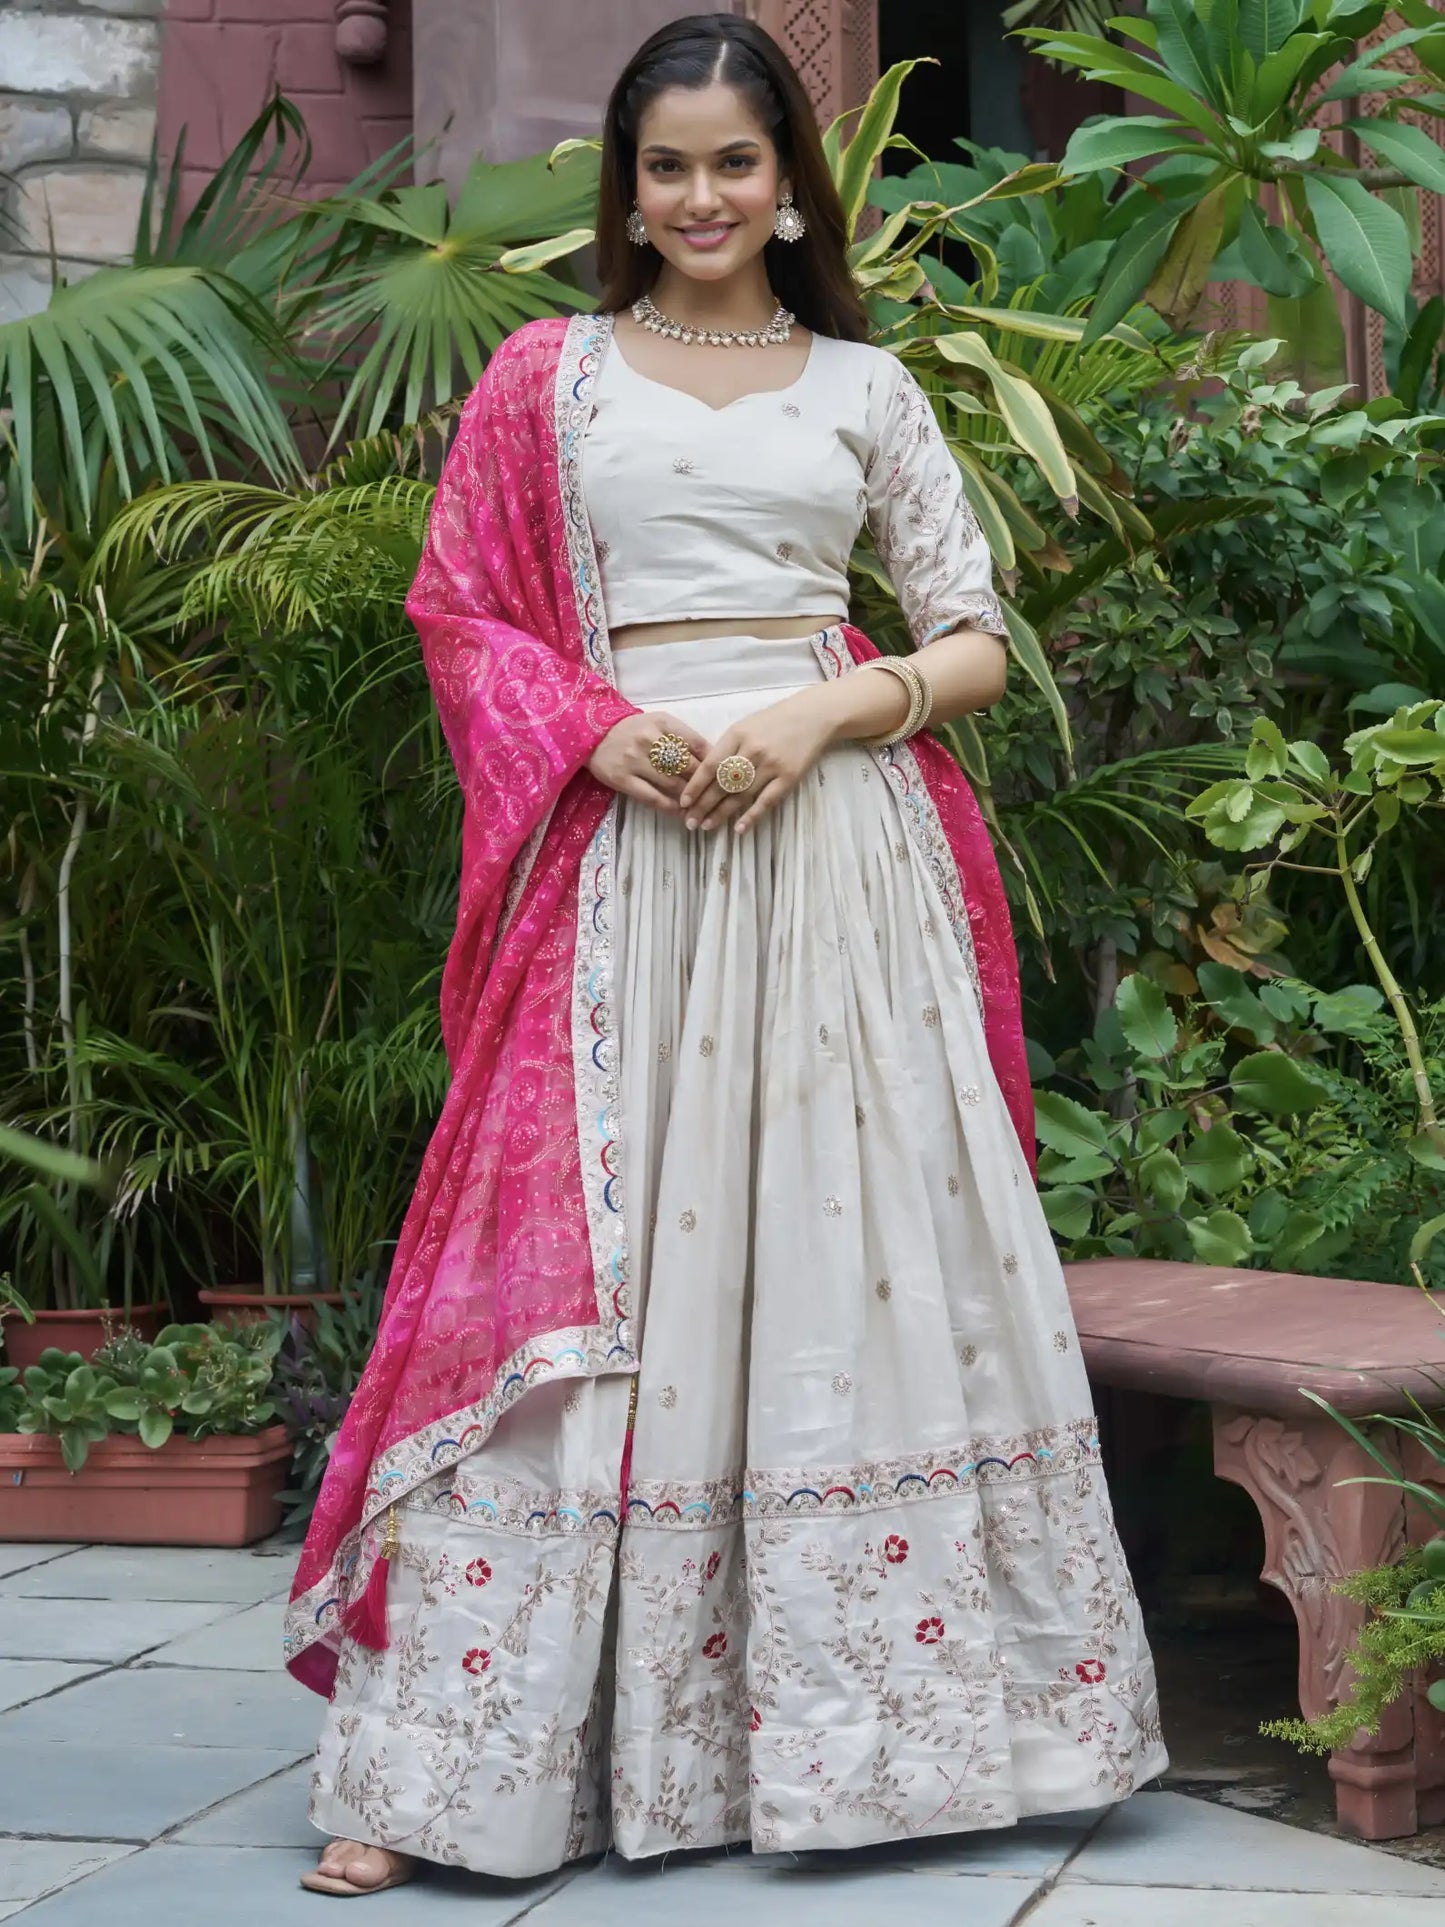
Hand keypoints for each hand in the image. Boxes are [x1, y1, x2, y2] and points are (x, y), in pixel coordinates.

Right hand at [586, 712, 710, 813]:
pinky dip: (670, 807)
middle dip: (705, 784)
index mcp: (663, 724)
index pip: (697, 744)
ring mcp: (635, 761)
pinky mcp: (623, 779)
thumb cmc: (633, 730)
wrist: (593, 735)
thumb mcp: (659, 723)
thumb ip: (684, 737)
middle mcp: (650, 740)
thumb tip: (713, 759)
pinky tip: (680, 812)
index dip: (714, 763)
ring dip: (690, 799)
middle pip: (688, 767)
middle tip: (718, 798)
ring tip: (702, 808)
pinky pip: (652, 797)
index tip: (724, 776)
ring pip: (673, 784)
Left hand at [680, 689, 837, 833]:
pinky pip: (766, 801)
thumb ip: (728, 747)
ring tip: (707, 826)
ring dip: (722, 813)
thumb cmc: (775, 721)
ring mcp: (771, 765)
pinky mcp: (789, 778)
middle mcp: (752, 750)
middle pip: (722, 783)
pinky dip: (752, 816)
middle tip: (690, 821)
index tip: (683, 802)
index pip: (710, 765)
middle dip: (703, 805)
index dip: (695, 786)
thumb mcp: (746, 725)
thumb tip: (706, 775)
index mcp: (738, 734)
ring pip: (741, 795)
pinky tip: (739, 829)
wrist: (814, 716)